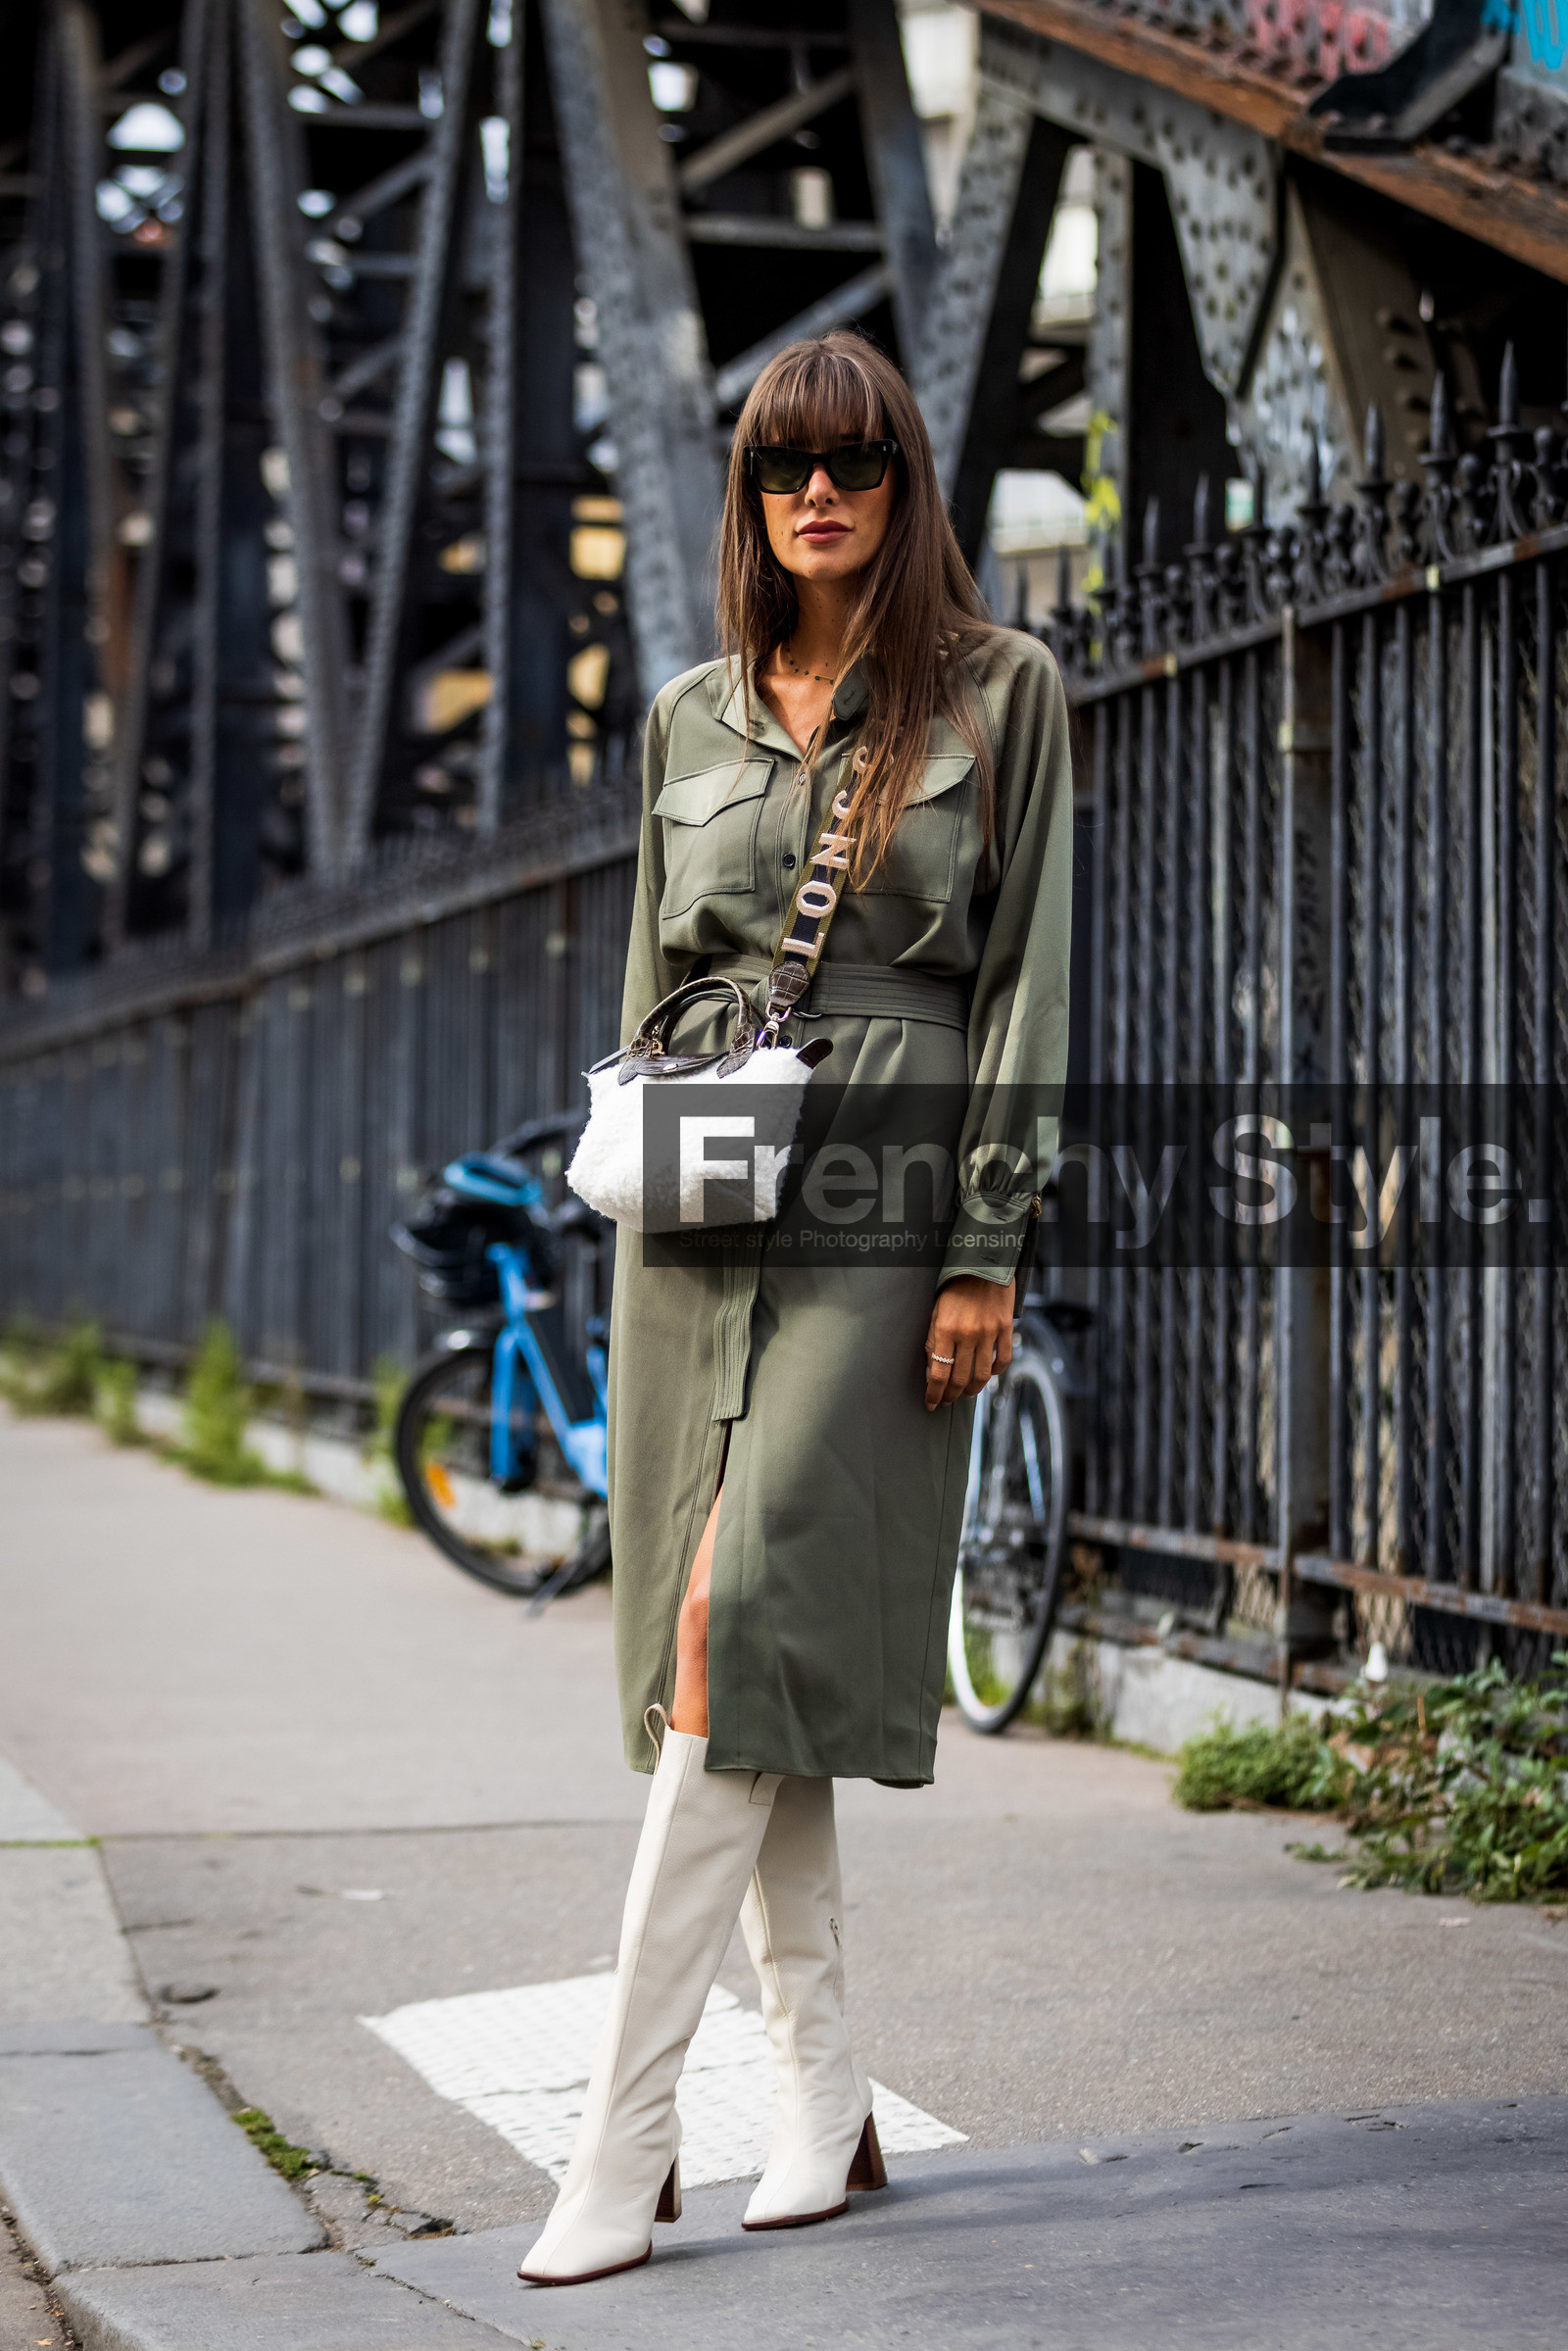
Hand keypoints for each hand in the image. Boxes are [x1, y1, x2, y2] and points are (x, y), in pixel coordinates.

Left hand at [923, 1276, 1014, 1409]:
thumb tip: (932, 1372)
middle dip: (951, 1395)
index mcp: (945, 1330)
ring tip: (966, 1393)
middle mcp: (967, 1334)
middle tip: (947, 1400)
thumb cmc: (955, 1289)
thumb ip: (932, 1343)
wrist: (982, 1266)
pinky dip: (996, 1373)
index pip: (939, 1373)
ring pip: (982, 1375)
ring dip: (972, 1389)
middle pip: (960, 1378)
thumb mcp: (936, 1313)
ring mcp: (989, 1333)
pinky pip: (1004, 1360)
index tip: (931, 1403)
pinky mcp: (1005, 1329)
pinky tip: (988, 1375)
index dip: (934, 1393)